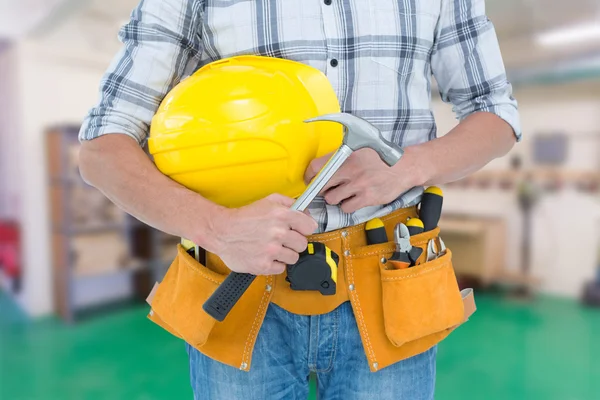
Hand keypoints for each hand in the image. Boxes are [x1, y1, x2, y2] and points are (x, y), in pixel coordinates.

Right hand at [210, 194, 317, 274]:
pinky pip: (281, 268)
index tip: (299, 230)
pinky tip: (266, 255)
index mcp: (282, 215)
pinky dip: (274, 264)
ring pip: (293, 258)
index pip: (310, 227)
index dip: (304, 229)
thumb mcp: (268, 200)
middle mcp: (278, 233)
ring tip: (272, 248)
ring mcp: (271, 250)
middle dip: (294, 242)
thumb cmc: (244, 217)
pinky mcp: (263, 265)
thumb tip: (305, 213)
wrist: (222, 231)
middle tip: (282, 240)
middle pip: (303, 244)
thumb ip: (290, 203)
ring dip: (285, 254)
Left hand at [304, 147, 422, 213]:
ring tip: (343, 193)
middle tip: (325, 188)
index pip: (317, 167)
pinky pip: (347, 208)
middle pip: (321, 186)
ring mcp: (359, 186)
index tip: (310, 179)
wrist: (405, 167)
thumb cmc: (381, 157)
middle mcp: (351, 170)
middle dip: (321, 189)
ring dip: (335, 198)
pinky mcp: (367, 198)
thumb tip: (322, 166)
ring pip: (332, 199)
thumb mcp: (360, 148)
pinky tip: (354, 199)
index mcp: (346, 155)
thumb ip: (342, 156)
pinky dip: (347, 205)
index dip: (310, 175)